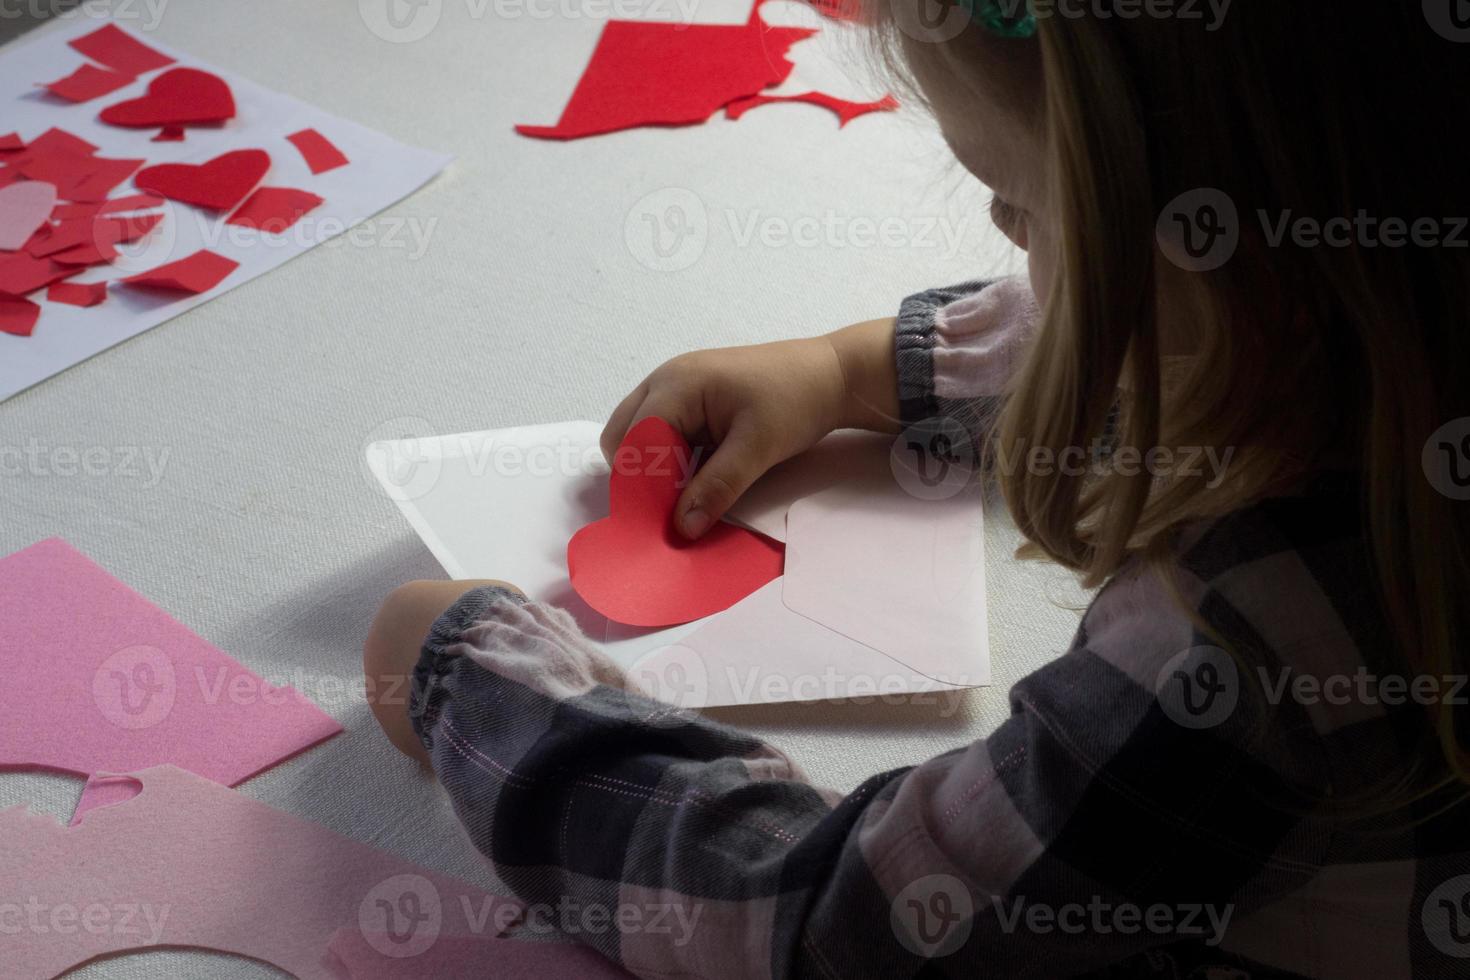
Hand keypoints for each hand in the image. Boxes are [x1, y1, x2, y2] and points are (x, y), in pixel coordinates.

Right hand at [601, 319, 898, 538]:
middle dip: (642, 475)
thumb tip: (682, 528)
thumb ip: (717, 487)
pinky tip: (699, 476)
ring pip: (641, 435)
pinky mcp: (692, 398)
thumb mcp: (758, 448)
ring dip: (658, 467)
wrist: (831, 374)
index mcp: (676, 385)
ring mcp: (677, 387)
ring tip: (689, 494)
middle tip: (675, 507)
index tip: (662, 520)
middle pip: (624, 437)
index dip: (643, 484)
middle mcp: (666, 380)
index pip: (634, 442)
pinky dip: (673, 457)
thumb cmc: (795, 400)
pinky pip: (664, 432)